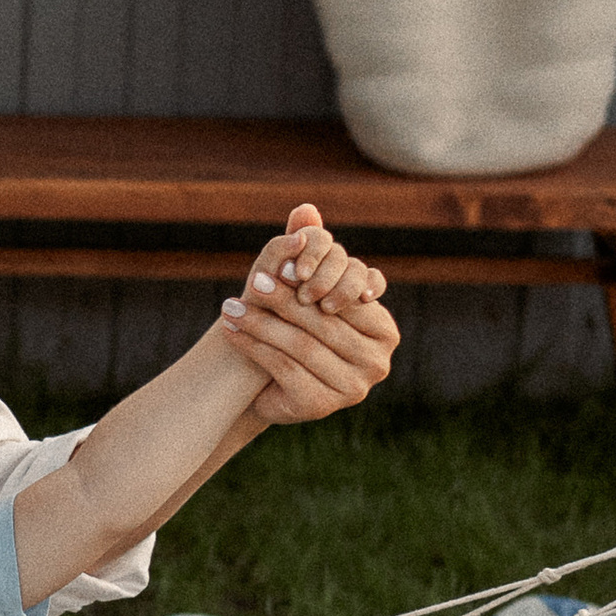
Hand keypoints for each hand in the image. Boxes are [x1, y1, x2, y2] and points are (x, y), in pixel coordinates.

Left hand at [218, 210, 397, 428]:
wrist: (270, 383)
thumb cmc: (294, 328)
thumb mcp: (305, 288)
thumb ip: (311, 248)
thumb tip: (304, 209)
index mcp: (384, 331)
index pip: (346, 298)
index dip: (310, 279)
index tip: (276, 265)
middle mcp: (378, 363)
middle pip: (322, 323)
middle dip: (282, 300)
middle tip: (251, 282)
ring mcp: (354, 389)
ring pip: (300, 346)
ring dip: (261, 324)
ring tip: (230, 306)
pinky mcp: (323, 407)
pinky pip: (283, 369)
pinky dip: (254, 347)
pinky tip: (230, 332)